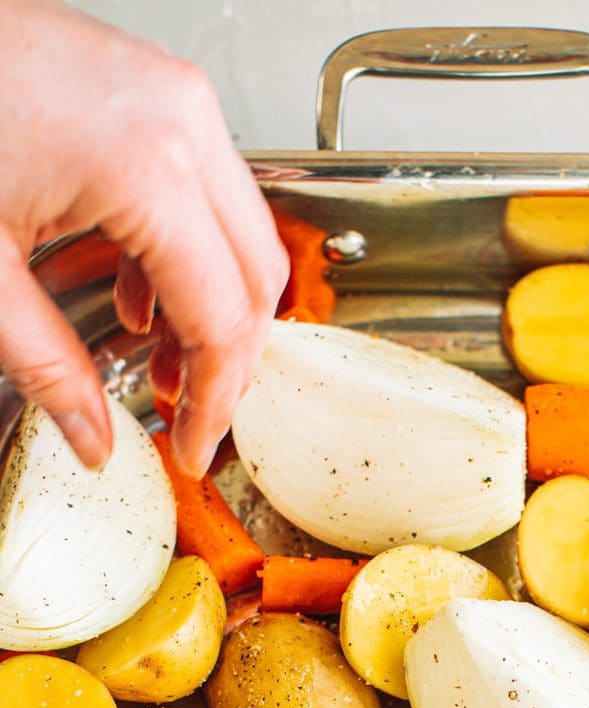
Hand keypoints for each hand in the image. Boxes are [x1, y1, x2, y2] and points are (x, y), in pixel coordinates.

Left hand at [0, 0, 287, 475]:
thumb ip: (45, 365)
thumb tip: (91, 436)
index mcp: (146, 166)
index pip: (222, 317)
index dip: (215, 401)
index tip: (193, 447)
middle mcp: (180, 122)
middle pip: (256, 278)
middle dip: (229, 363)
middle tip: (189, 414)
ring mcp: (175, 99)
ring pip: (243, 237)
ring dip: (215, 311)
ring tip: (161, 365)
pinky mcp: (158, 93)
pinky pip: (209, 193)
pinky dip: (191, 258)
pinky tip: (141, 298)